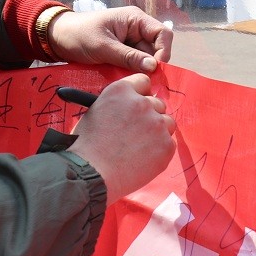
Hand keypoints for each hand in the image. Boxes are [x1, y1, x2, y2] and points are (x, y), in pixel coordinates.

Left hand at [48, 7, 173, 72]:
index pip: (162, 34)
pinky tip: (126, 81)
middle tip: (144, 82)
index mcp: (135, 19)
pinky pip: (133, 64)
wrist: (57, 38)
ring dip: (140, 71)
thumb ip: (128, 56)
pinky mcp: (122, 54)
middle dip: (151, 65)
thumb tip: (153, 67)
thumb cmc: (79, 35)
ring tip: (132, 82)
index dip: (163, 52)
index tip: (155, 70)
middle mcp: (136, 30)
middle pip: (155, 49)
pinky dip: (131, 72)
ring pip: (145, 60)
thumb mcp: (103, 46)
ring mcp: (129, 42)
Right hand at [67, 73, 176, 203]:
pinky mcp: (166, 145)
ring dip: (157, 131)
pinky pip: (169, 143)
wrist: (91, 173)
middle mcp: (142, 102)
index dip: (141, 94)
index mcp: (121, 90)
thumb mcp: (96, 111)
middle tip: (137, 130)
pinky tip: (143, 158)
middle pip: (157, 103)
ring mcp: (156, 123)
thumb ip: (117, 104)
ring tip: (140, 146)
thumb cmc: (86, 145)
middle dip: (150, 114)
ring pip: (167, 122)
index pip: (143, 82)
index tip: (138, 104)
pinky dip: (160, 150)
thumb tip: (129, 108)